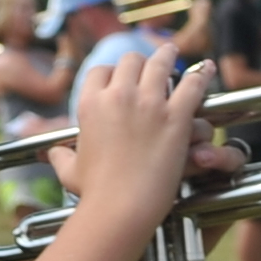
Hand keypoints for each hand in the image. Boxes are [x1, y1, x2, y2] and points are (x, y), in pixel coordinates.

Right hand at [55, 48, 210, 235]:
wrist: (120, 208)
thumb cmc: (95, 194)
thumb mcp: (70, 172)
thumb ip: (61, 157)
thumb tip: (51, 153)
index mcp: (91, 105)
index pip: (101, 72)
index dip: (112, 73)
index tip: (121, 77)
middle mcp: (118, 96)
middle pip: (131, 61)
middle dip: (140, 62)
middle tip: (149, 66)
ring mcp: (149, 103)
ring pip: (161, 63)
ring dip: (167, 56)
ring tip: (172, 53)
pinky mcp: (175, 116)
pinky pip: (193, 84)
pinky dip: (202, 74)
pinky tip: (209, 67)